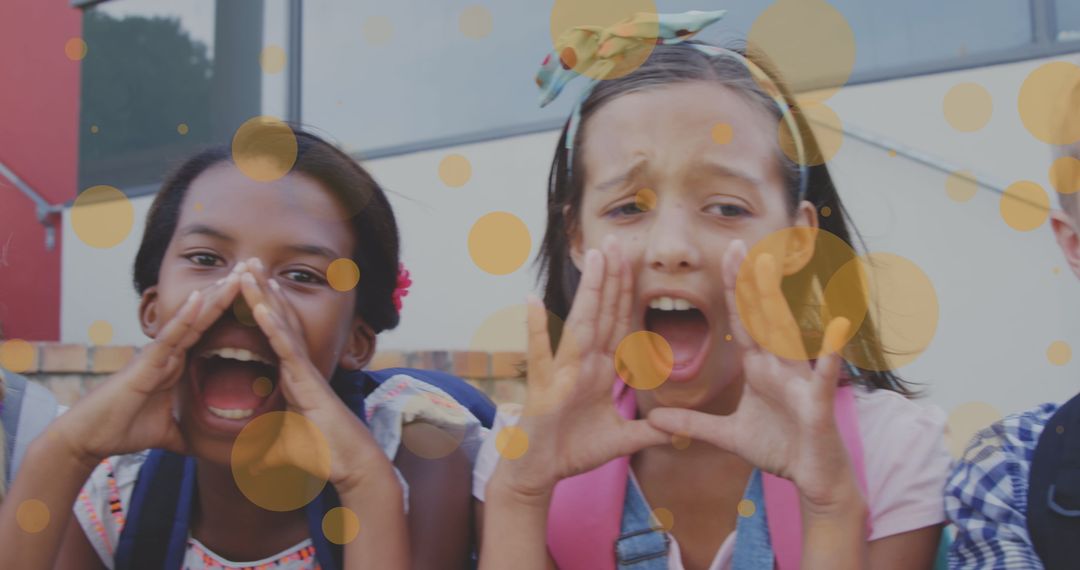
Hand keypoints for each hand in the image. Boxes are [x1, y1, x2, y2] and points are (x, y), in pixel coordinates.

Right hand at [54, 271, 243, 466]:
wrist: (88, 439)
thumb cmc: (122, 431)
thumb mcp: (169, 434)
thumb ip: (188, 434)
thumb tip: (208, 449)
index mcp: (175, 364)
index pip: (209, 331)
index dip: (230, 312)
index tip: (253, 295)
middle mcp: (168, 353)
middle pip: (205, 317)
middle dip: (229, 294)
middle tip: (254, 269)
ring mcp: (157, 354)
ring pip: (192, 319)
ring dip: (215, 296)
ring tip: (238, 273)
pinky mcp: (146, 362)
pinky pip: (170, 336)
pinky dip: (185, 316)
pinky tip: (201, 297)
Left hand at [237, 260, 395, 495]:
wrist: (352, 464)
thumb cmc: (325, 455)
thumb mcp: (286, 449)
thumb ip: (269, 449)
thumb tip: (253, 462)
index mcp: (293, 378)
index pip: (273, 336)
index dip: (262, 309)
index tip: (248, 286)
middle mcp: (299, 368)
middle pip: (279, 320)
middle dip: (263, 290)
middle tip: (248, 261)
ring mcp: (304, 371)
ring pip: (282, 326)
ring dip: (264, 296)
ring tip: (249, 269)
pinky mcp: (307, 381)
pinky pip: (286, 348)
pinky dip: (273, 326)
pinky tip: (260, 306)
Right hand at [490, 238, 668, 499]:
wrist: (540, 472)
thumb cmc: (573, 451)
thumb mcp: (621, 441)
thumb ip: (648, 432)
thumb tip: (678, 431)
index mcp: (600, 369)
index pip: (618, 323)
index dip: (626, 293)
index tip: (635, 261)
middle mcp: (582, 363)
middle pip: (603, 313)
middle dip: (612, 277)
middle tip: (619, 240)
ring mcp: (562, 372)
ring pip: (580, 324)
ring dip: (588, 291)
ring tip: (595, 258)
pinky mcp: (543, 388)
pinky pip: (539, 355)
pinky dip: (535, 330)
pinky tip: (532, 302)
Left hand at [647, 240, 856, 509]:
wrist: (813, 477)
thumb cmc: (779, 448)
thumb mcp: (728, 436)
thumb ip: (693, 424)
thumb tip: (654, 419)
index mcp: (760, 366)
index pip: (743, 320)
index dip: (733, 290)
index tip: (724, 254)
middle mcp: (780, 365)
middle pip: (761, 316)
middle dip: (749, 282)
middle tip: (738, 244)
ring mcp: (800, 379)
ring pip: (787, 334)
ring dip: (777, 302)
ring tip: (770, 268)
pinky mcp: (818, 402)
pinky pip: (823, 374)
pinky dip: (830, 352)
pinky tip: (836, 327)